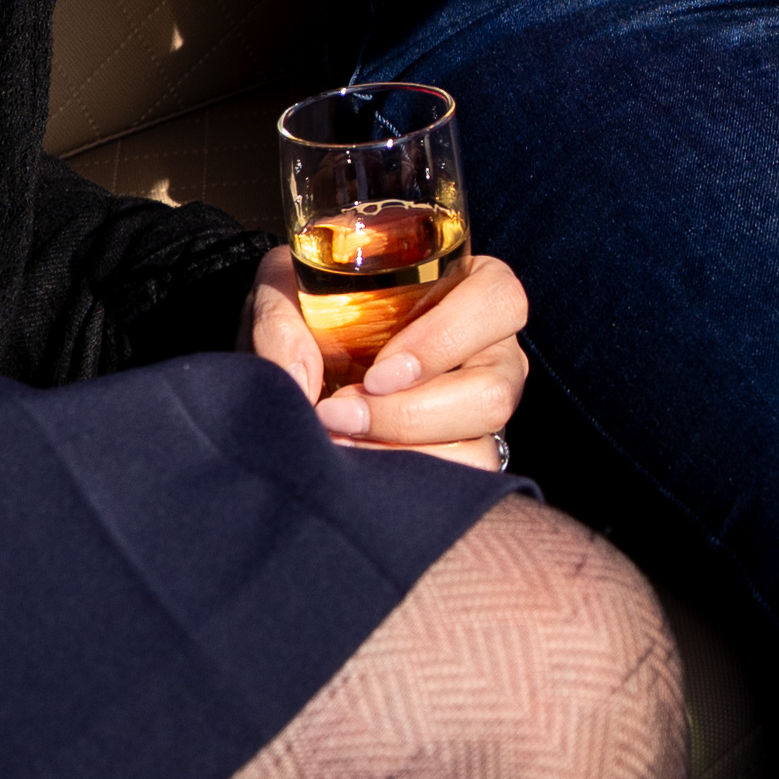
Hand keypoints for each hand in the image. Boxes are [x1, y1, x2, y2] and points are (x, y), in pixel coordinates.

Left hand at [241, 246, 528, 461]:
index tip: (377, 373)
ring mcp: (479, 413)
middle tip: (342, 416)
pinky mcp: (461, 460)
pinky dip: (406, 488)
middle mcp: (489, 352)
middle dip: (412, 415)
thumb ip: (280, 323)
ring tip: (344, 446)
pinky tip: (360, 475)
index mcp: (467, 289)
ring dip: (408, 456)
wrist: (296, 368)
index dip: (446, 339)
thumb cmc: (306, 313)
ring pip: (480, 452)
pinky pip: (460, 489)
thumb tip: (298, 380)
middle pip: (493, 391)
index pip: (498, 299)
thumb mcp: (285, 293)